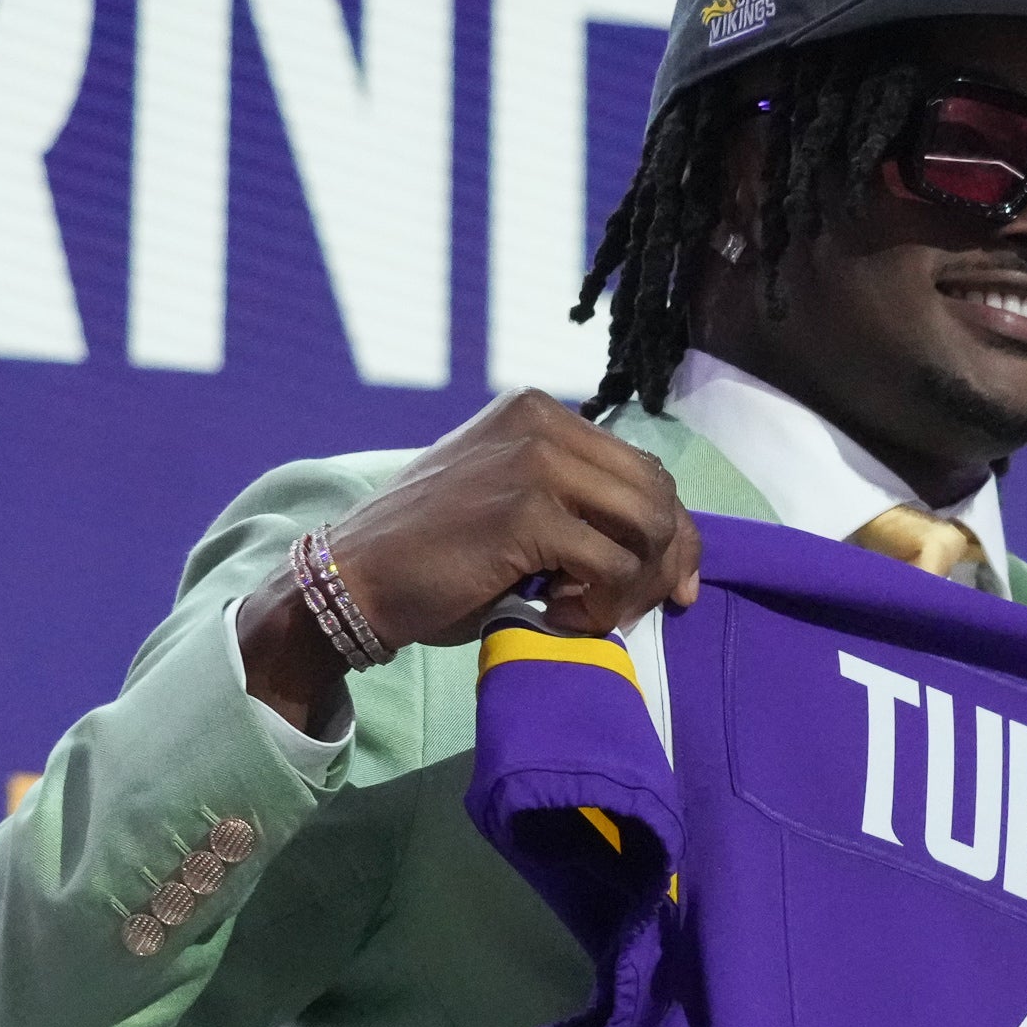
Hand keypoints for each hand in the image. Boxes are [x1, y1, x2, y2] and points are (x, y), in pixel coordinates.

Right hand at [240, 393, 702, 730]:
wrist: (354, 579)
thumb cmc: (433, 556)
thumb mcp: (513, 505)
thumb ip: (577, 505)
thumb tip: (666, 550)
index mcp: (540, 413)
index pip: (644, 469)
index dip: (672, 533)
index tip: (673, 586)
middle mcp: (543, 423)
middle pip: (657, 495)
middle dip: (664, 564)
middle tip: (637, 612)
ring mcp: (536, 462)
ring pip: (647, 528)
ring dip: (633, 588)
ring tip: (587, 612)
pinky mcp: (528, 513)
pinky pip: (612, 567)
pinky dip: (600, 606)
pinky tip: (557, 613)